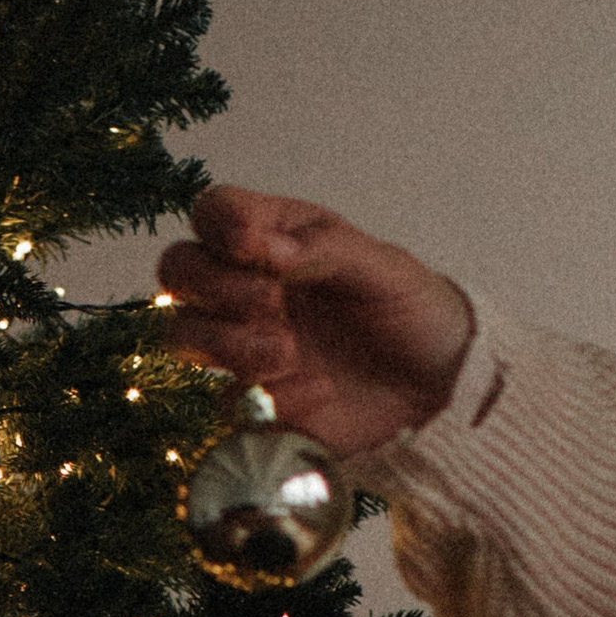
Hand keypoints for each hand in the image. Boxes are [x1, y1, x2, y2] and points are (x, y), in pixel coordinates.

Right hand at [155, 186, 475, 457]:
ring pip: (182, 335)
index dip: (217, 222)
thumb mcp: (383, 268)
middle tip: (272, 302)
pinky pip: (227, 402)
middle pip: (178, 270)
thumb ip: (322, 249)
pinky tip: (320, 393)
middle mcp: (247, 288)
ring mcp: (243, 346)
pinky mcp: (253, 405)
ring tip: (290, 353)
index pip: (214, 212)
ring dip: (228, 343)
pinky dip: (269, 399)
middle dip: (214, 286)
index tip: (249, 246)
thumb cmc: (410, 312)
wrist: (437, 389)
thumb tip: (258, 246)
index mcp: (277, 240)